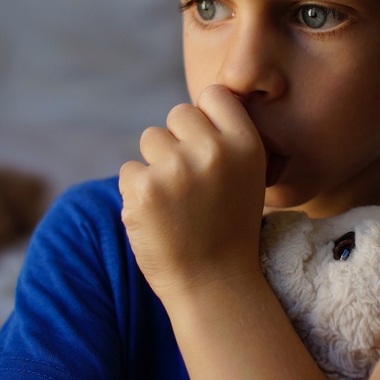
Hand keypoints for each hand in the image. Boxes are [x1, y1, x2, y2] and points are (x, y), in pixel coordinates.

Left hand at [118, 84, 266, 300]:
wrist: (213, 284)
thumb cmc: (228, 227)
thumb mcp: (248, 177)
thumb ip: (228, 138)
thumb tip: (198, 105)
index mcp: (246, 145)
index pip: (215, 95)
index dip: (206, 118)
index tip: (207, 146)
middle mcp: (213, 151)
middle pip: (178, 114)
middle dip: (178, 141)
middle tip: (191, 183)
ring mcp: (176, 169)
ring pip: (150, 139)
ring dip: (156, 165)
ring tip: (176, 202)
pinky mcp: (143, 189)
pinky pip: (130, 170)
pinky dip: (138, 192)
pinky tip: (159, 217)